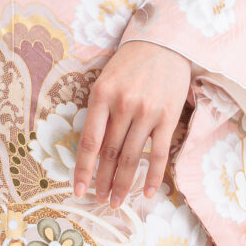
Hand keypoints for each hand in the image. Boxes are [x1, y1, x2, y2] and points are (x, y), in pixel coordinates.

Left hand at [74, 39, 192, 206]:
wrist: (164, 44)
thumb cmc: (129, 64)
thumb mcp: (105, 81)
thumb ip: (98, 112)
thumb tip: (92, 151)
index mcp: (101, 95)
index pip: (89, 142)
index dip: (83, 170)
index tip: (78, 190)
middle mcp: (123, 105)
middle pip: (111, 154)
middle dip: (103, 182)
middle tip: (100, 201)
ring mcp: (147, 113)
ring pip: (132, 158)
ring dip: (123, 184)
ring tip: (117, 201)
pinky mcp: (167, 118)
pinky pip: (158, 154)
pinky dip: (152, 177)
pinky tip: (146, 193)